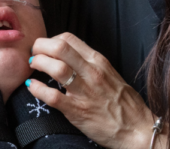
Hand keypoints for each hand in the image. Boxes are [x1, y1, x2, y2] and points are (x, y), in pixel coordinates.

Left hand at [27, 32, 155, 148]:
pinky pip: (52, 96)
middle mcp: (92, 73)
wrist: (137, 130)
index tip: (45, 48)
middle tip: (34, 55)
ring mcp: (84, 91)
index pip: (68, 39)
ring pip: (55, 68)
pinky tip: (32, 86)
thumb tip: (68, 55)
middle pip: (59, 47)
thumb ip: (90, 63)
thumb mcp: (110, 74)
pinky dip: (38, 89)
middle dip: (40, 47)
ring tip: (33, 67)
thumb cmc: (124, 103)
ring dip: (38, 64)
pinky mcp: (77, 110)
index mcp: (98, 62)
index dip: (50, 40)